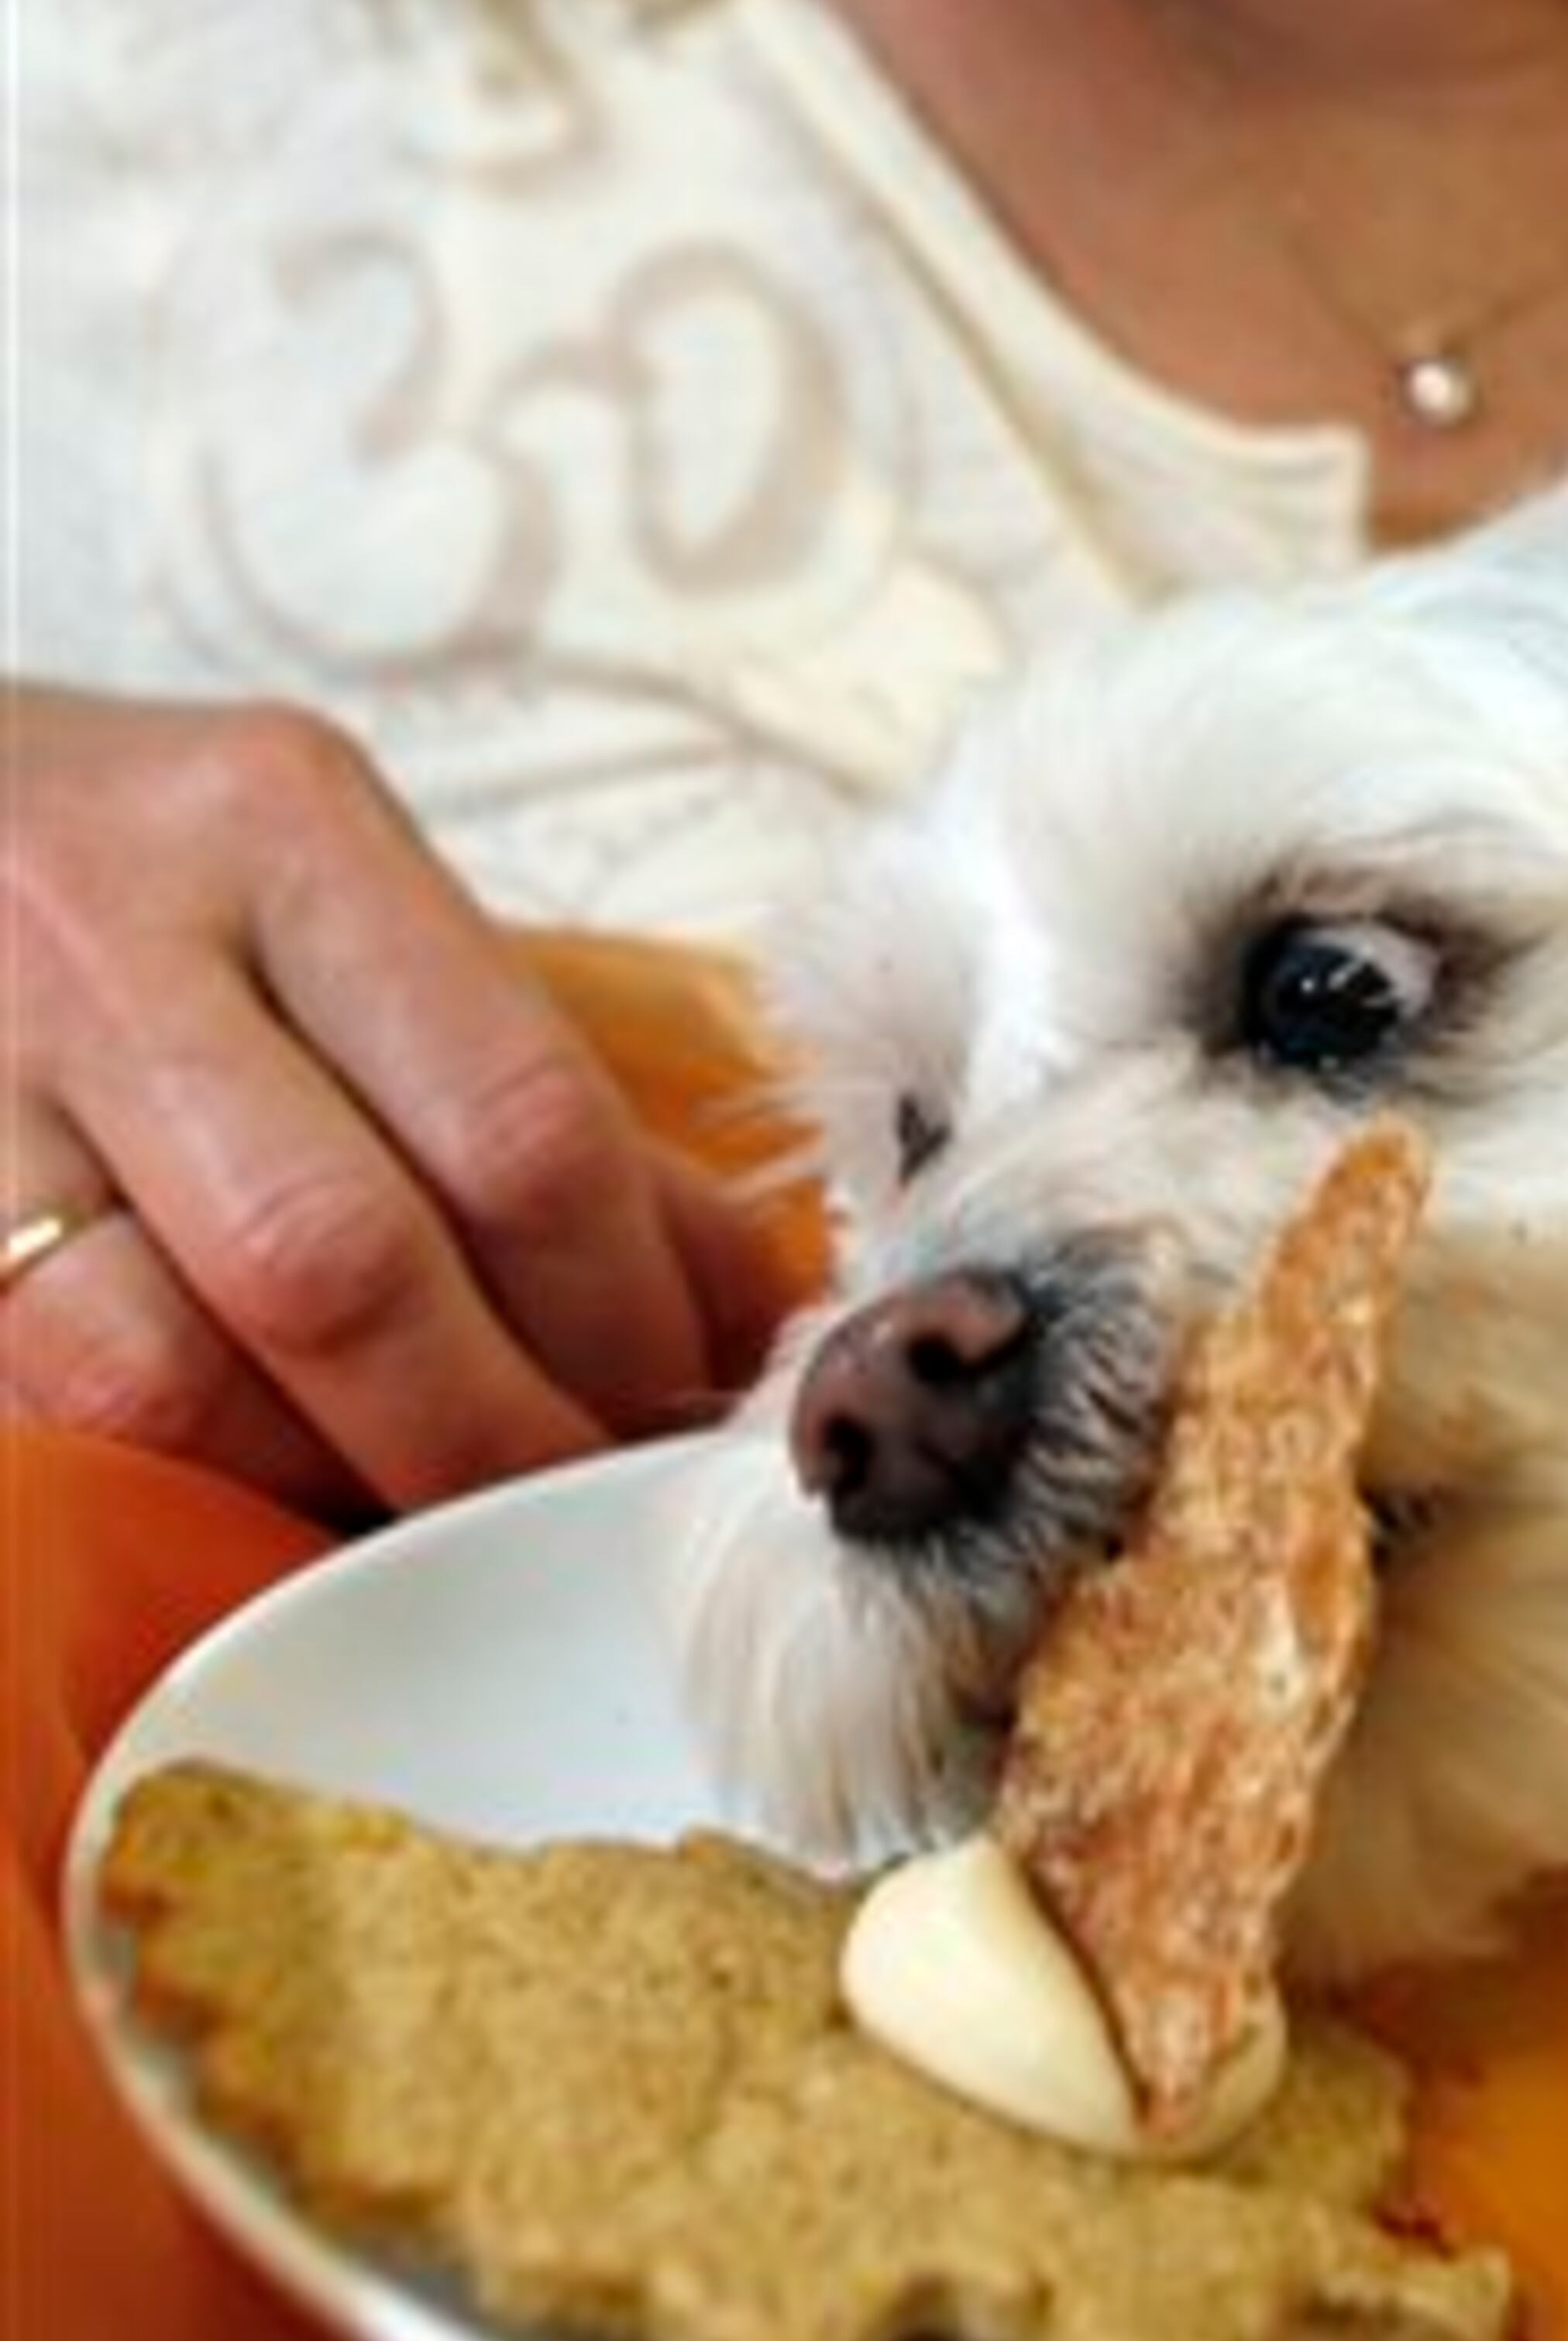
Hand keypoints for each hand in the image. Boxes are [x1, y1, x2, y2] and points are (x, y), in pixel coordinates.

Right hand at [1, 686, 779, 1511]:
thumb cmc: (155, 874)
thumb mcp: (343, 899)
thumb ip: (516, 1085)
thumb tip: (727, 1310)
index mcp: (279, 825)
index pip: (517, 1118)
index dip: (626, 1313)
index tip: (683, 1404)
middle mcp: (108, 938)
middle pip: (342, 1265)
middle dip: (492, 1433)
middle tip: (576, 1506)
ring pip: (162, 1377)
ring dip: (328, 1487)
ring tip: (427, 1516)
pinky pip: (53, 1415)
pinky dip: (189, 1485)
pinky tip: (274, 1492)